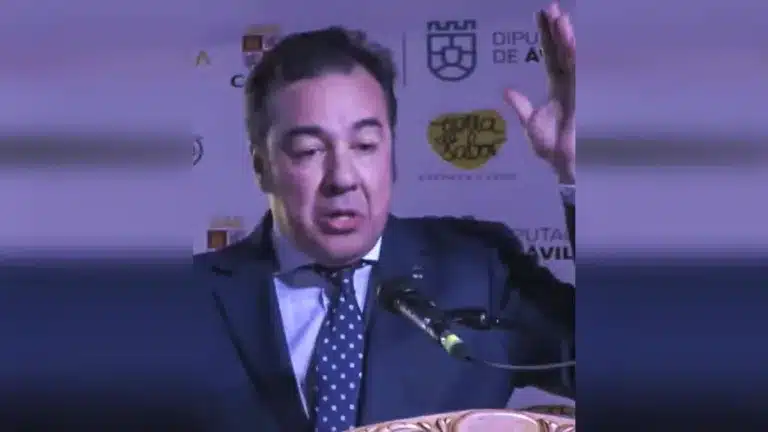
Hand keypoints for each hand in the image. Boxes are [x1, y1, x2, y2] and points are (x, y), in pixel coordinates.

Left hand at [504, 2, 575, 183]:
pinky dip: (572, 59)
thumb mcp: (531, 126)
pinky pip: (576, 76)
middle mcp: (569, 87)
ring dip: (565, 40)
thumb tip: (507, 91)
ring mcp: (578, 93)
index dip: (547, 39)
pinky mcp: (582, 101)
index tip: (543, 16)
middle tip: (551, 7)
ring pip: (570, 61)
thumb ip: (522, 108)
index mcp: (557, 90)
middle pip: (562, 54)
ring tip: (559, 19)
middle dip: (557, 31)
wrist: (567, 170)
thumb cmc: (552, 151)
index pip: (551, 59)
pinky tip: (568, 42)